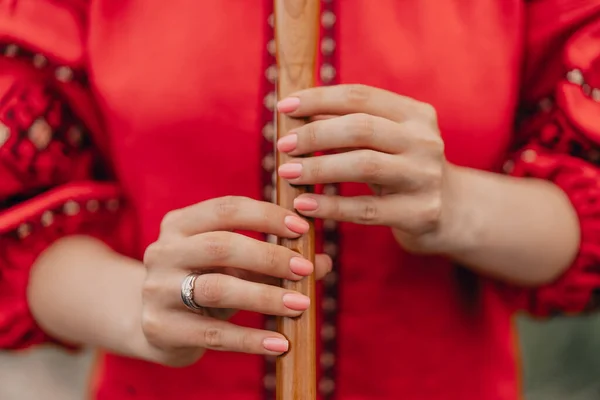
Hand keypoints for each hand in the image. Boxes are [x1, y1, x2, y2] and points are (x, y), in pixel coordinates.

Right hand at [140, 196, 330, 366]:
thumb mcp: (233, 265)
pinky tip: (280, 343)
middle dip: (269, 257)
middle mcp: (163, 251)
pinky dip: (251, 339)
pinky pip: (214, 333)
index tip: (303, 229)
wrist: (157, 324)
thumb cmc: (205, 282)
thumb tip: (324, 261)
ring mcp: (158, 290)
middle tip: (306, 270)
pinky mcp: (162, 328)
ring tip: (301, 305)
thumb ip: (274, 260)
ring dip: (265, 297)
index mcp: (179, 224)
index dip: (267, 215)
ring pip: (217, 289)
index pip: (226, 208)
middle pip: (221, 247)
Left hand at [276, 84, 455, 252]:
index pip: (360, 96)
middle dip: (315, 134)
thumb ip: (346, 125)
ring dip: (319, 168)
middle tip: (283, 145)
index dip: (319, 98)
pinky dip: (330, 206)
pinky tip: (303, 204)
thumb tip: (294, 111)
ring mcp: (425, 177)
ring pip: (364, 165)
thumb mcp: (383, 141)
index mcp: (415, 114)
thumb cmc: (402, 169)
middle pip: (361, 128)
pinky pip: (366, 210)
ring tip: (286, 173)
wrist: (451, 211)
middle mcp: (425, 141)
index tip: (284, 106)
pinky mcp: (420, 213)